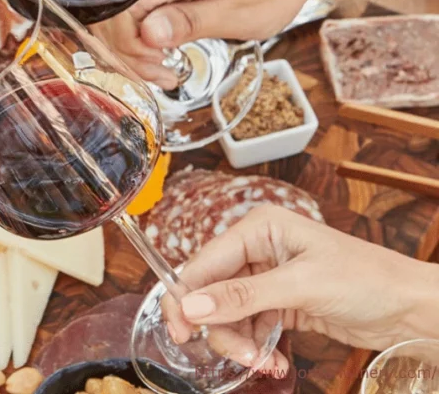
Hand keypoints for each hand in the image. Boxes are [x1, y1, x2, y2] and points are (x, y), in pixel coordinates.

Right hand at [131, 0, 321, 50]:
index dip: (132, 44)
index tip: (160, 65)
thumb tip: (147, 36)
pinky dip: (141, 32)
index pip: (122, 6)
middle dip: (130, 50)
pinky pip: (131, 3)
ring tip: (164, 69)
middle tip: (163, 75)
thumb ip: (191, 22)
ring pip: (117, 10)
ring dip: (133, 45)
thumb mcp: (242, 12)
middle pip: (112, 10)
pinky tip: (161, 49)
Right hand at [161, 205, 438, 372]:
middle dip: (222, 328)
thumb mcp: (300, 286)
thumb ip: (242, 296)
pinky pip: (249, 327)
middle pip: (212, 292)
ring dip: (241, 344)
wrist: (412, 309)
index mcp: (258, 227)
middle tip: (237, 357)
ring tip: (264, 363)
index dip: (186, 297)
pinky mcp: (279, 303)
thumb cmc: (367, 279)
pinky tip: (273, 362)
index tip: (179, 332)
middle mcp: (257, 249)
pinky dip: (256, 348)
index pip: (205, 262)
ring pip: (228, 315)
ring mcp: (267, 277)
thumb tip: (191, 306)